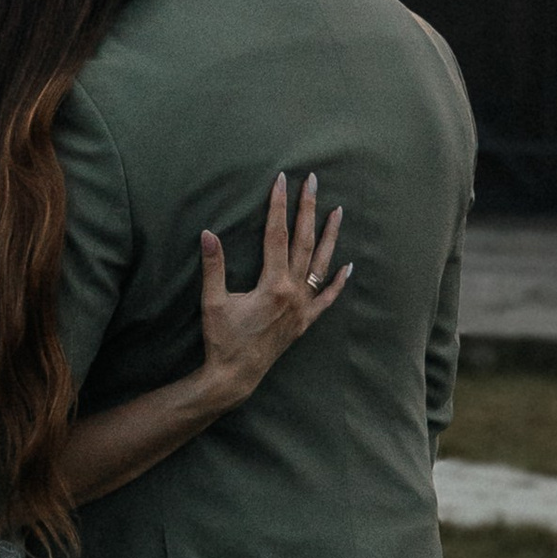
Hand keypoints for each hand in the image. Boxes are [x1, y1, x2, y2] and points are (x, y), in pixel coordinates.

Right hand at [197, 171, 349, 406]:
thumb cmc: (222, 339)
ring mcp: (303, 308)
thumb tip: (208, 234)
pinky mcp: (305, 322)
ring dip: (330, 237)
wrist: (235, 376)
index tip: (281, 180)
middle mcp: (294, 293)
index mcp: (273, 285)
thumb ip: (213, 267)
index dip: (278, 205)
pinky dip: (338, 283)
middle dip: (308, 209)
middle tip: (313, 182)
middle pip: (304, 242)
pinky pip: (327, 299)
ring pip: (321, 265)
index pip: (276, 234)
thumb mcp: (212, 302)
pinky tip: (349, 266)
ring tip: (338, 211)